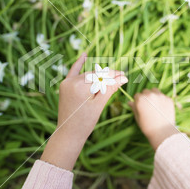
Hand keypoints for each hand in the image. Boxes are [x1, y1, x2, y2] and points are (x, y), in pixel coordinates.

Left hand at [41, 53, 127, 169]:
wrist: (68, 134)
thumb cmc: (85, 122)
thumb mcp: (99, 105)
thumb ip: (110, 88)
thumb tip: (123, 77)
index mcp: (80, 87)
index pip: (101, 77)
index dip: (113, 76)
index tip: (124, 75)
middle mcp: (71, 82)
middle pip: (94, 75)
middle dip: (107, 76)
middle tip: (122, 76)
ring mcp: (66, 83)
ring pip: (87, 75)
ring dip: (98, 75)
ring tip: (112, 76)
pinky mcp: (64, 86)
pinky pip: (73, 72)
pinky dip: (79, 64)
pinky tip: (84, 55)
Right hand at [129, 88, 177, 149]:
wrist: (162, 132)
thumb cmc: (147, 126)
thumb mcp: (138, 117)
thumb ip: (134, 108)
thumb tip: (129, 102)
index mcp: (141, 99)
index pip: (137, 95)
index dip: (138, 101)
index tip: (141, 107)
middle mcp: (150, 95)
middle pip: (146, 91)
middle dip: (145, 97)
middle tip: (148, 106)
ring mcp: (160, 96)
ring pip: (155, 91)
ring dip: (153, 95)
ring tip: (155, 105)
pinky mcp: (168, 99)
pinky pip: (163, 96)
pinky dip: (162, 100)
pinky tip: (162, 108)